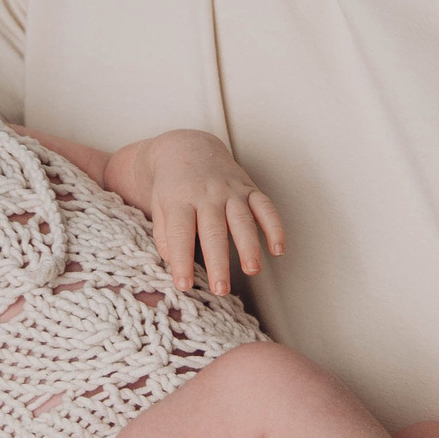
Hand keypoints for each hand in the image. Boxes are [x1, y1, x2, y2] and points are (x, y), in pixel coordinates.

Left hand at [123, 130, 286, 293]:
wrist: (188, 148)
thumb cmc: (171, 186)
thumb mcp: (159, 207)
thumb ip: (165, 236)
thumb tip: (176, 264)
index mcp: (180, 199)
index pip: (180, 232)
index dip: (181, 260)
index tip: (184, 284)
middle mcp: (207, 194)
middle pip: (213, 230)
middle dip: (218, 261)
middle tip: (220, 289)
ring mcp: (230, 190)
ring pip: (242, 219)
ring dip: (249, 246)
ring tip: (252, 270)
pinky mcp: (249, 188)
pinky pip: (265, 206)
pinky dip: (274, 226)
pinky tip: (278, 248)